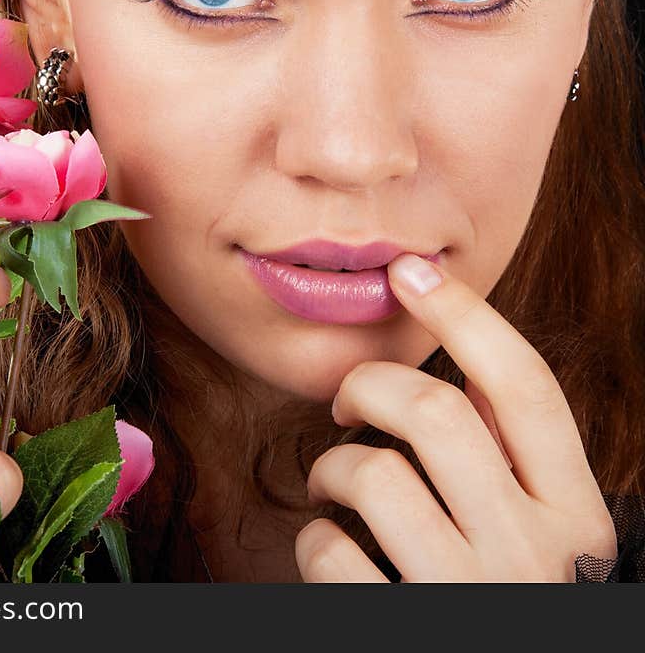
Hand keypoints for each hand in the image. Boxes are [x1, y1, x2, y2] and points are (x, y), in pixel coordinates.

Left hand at [295, 252, 617, 581]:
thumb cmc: (500, 599)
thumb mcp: (535, 537)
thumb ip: (507, 468)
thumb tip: (440, 383)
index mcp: (576, 518)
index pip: (524, 388)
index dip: (465, 316)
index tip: (409, 271)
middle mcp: (535, 555)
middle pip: (435, 412)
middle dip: (371, 386)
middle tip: (347, 403)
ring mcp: (469, 598)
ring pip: (374, 473)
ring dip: (335, 466)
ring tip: (337, 484)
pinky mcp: (404, 632)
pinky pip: (329, 550)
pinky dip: (313, 540)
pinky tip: (332, 554)